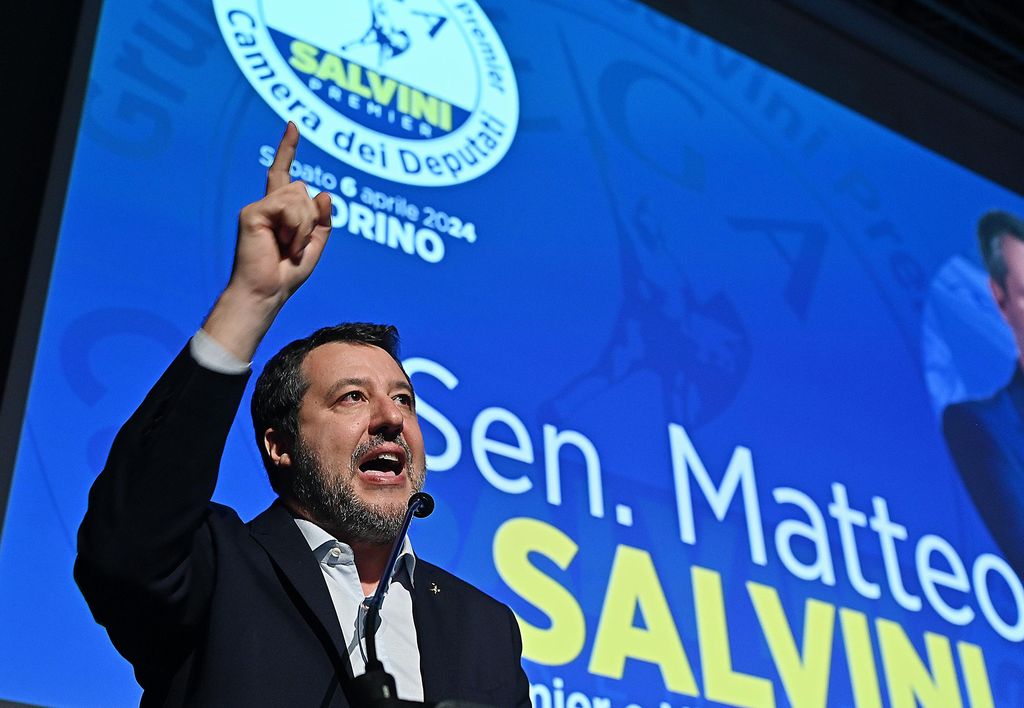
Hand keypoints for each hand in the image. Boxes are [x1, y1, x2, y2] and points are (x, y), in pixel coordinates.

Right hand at [202, 123, 332, 359]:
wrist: (266, 292)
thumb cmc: (286, 274)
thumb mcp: (314, 245)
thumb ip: (321, 220)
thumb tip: (324, 192)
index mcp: (280, 210)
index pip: (284, 173)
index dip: (288, 148)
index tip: (293, 125)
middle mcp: (267, 205)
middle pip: (302, 189)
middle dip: (310, 219)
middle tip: (295, 246)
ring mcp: (258, 207)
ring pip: (299, 197)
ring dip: (304, 227)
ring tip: (289, 247)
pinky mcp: (252, 213)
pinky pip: (288, 207)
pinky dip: (295, 229)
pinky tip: (283, 244)